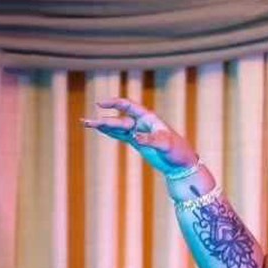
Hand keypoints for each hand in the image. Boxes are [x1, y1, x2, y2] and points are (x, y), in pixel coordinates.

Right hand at [80, 98, 197, 174]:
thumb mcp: (166, 144)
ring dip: (103, 126)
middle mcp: (142, 123)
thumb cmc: (178, 151)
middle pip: (120, 120)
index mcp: (149, 118)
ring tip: (86, 123)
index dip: (114, 103)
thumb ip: (150, 140)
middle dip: (104, 121)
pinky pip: (121, 135)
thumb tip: (135, 137)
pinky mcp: (137, 142)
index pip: (128, 106)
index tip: (100, 104)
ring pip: (117, 127)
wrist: (182, 164)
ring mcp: (139, 132)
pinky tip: (99, 130)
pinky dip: (110, 133)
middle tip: (88, 122)